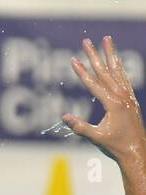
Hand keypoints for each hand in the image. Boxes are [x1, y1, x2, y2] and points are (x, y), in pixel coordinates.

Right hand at [64, 36, 145, 169]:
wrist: (136, 149)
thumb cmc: (115, 145)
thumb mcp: (96, 138)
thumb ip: (80, 127)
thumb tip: (64, 117)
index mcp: (113, 104)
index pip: (94, 84)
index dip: (82, 72)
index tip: (73, 60)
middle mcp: (121, 96)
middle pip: (105, 71)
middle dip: (94, 55)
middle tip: (86, 41)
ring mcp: (127, 96)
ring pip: (116, 70)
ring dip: (110, 54)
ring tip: (106, 39)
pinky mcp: (130, 98)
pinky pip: (123, 78)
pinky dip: (118, 67)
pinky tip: (115, 60)